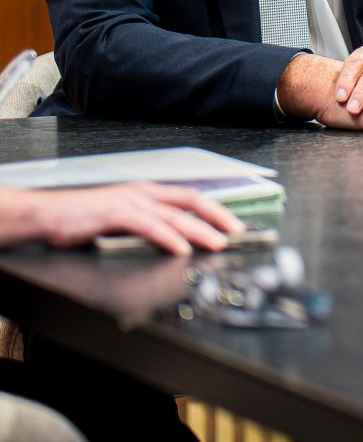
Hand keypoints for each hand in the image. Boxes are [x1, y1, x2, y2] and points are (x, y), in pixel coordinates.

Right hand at [1, 183, 243, 254]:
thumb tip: (172, 240)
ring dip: (200, 230)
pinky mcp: (115, 214)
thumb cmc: (80, 220)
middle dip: (218, 215)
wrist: (45, 215)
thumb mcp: (121, 219)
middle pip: (191, 200)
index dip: (215, 208)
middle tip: (238, 231)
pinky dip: (168, 237)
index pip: (190, 196)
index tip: (233, 223)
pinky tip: (181, 249)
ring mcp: (130, 201)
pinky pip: (150, 225)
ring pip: (175, 215)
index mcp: (146, 192)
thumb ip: (146, 225)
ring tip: (217, 243)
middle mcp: (143, 193)